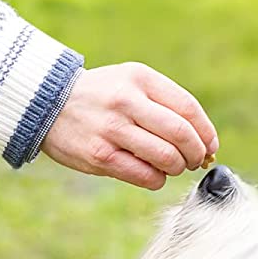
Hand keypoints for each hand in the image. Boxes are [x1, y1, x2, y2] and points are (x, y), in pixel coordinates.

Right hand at [42, 63, 218, 190]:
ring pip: (166, 158)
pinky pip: (145, 176)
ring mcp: (113, 130)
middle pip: (182, 135)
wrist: (48, 105)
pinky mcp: (100, 156)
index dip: (206, 132)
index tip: (210, 145)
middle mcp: (127, 101)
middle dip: (196, 154)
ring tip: (171, 167)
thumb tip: (202, 140)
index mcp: (140, 78)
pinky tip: (152, 175)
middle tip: (194, 161)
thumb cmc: (100, 97)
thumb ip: (163, 103)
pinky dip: (157, 180)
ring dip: (177, 168)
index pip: (188, 109)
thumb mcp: (130, 82)